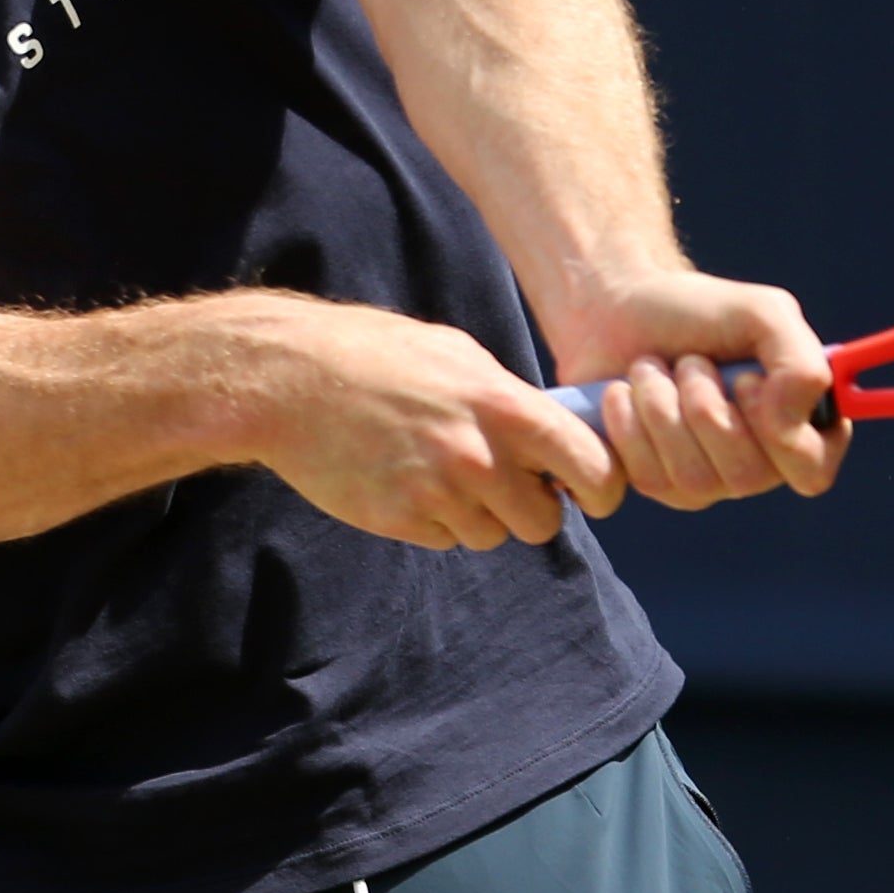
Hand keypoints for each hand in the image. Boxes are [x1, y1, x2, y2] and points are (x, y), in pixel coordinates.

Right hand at [219, 293, 622, 550]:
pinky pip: (446, 539)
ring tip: (446, 472)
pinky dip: (438, 521)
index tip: (592, 490)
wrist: (290, 380)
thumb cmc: (375, 353)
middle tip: (510, 484)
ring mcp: (437, 492)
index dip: (602, 485)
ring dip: (481, 515)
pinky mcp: (401, 519)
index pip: (591, 464)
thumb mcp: (456, 354)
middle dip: (533, 508)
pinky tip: (410, 480)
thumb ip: (509, 397)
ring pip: (493, 534)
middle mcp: (477, 455)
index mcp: (502, 405)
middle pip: (544, 520)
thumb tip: (553, 430)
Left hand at [542, 268, 850, 511]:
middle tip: (690, 360)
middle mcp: (760, 462)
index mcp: (799, 423)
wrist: (619, 309)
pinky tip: (625, 392)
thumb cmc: (698, 311)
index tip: (746, 380)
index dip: (781, 433)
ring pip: (694, 478)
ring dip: (663, 406)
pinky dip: (629, 422)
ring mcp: (709, 481)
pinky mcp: (658, 485)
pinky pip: (649, 478)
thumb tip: (787, 426)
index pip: (812, 470)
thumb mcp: (764, 314)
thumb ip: (801, 364)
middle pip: (747, 476)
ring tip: (651, 368)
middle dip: (705, 404)